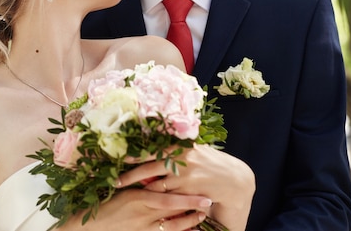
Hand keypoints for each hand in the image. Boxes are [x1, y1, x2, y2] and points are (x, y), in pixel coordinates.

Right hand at [58, 187, 210, 230]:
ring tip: (202, 216)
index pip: (169, 196)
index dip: (188, 197)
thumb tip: (160, 175)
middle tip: (208, 202)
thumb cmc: (105, 204)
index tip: (204, 194)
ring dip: (189, 221)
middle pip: (175, 211)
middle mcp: (143, 213)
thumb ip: (143, 184)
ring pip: (173, 226)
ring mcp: (143, 228)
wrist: (90, 226)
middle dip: (193, 207)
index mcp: (139, 196)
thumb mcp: (124, 190)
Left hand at [117, 145, 254, 230]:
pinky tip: (146, 206)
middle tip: (115, 181)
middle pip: (149, 166)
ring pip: (157, 186)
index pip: (153, 148)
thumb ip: (177, 149)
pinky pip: (169, 200)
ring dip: (141, 191)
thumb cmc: (212, 164)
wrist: (236, 180)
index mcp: (182, 146)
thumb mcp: (194, 151)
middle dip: (131, 174)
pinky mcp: (190, 193)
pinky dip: (157, 202)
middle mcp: (183, 159)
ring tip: (125, 194)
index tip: (118, 156)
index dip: (135, 153)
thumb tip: (155, 145)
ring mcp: (186, 177)